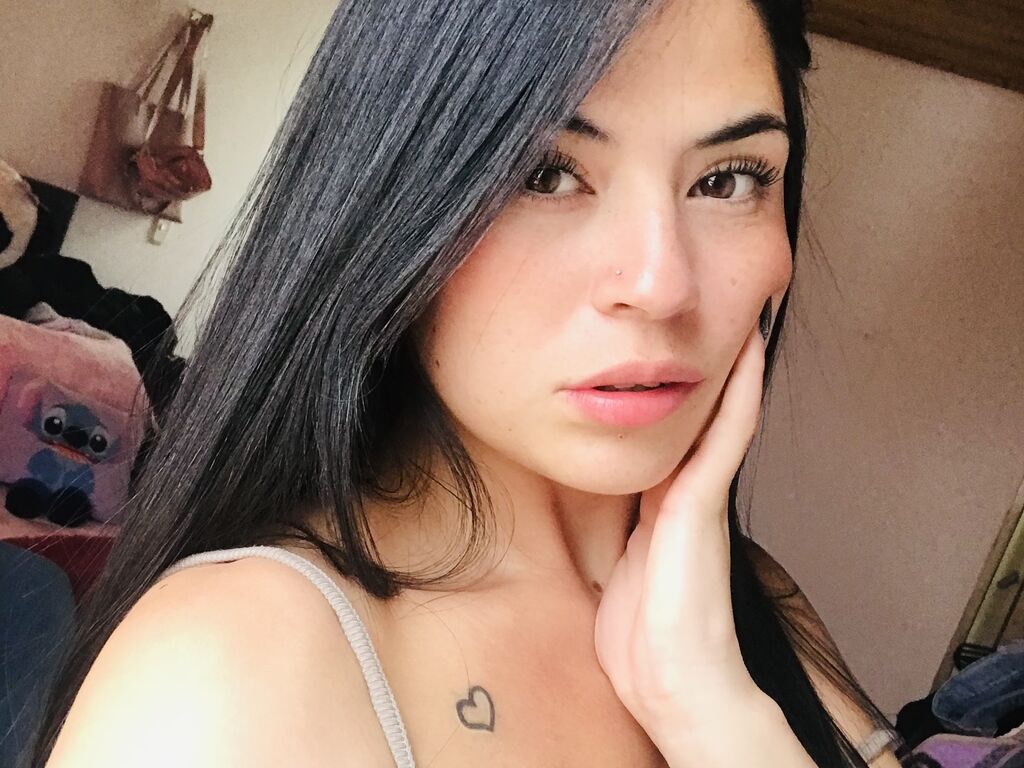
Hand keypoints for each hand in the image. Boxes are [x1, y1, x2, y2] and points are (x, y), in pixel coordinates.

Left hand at [594, 322, 768, 747]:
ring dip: (735, 367)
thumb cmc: (644, 637)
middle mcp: (687, 494)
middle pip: (704, 417)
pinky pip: (723, 437)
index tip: (687, 347)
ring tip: (744, 312)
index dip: (684, 392)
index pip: (677, 435)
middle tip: (725, 310)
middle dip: (713, 368)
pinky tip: (747, 354)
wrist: (673, 682)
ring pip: (721, 416)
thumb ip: (620, 533)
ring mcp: (699, 498)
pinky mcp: (701, 506)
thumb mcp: (618, 570)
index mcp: (663, 507)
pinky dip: (738, 394)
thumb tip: (606, 513)